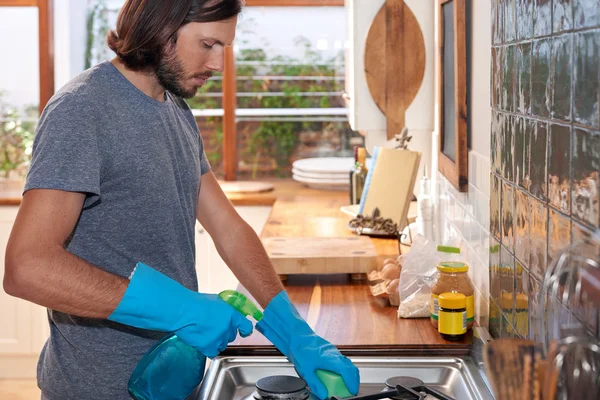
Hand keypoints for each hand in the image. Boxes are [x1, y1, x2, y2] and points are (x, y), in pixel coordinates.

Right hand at [108, 262, 252, 357]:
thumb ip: (225, 309)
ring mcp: (219, 338)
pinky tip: (204, 343)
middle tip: (215, 329)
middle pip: (232, 336)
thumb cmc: (195, 303)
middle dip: (225, 333)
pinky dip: (210, 349)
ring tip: (206, 334)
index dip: (245, 330)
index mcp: (231, 314)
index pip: (246, 326)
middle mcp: (228, 327)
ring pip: (223, 344)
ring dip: (217, 342)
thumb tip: (228, 313)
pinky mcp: (208, 347)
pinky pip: (214, 353)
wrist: (183, 311)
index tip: (244, 331)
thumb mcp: (216, 301)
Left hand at [256, 291, 359, 398]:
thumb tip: (323, 394)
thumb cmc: (300, 349)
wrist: (296, 335)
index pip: (347, 372)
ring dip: (349, 375)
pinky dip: (344, 369)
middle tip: (350, 391)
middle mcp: (335, 354)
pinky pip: (342, 360)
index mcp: (330, 359)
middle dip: (353, 381)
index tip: (352, 392)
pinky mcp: (331, 351)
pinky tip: (337, 375)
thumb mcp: (306, 371)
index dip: (352, 383)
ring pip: (348, 363)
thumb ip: (316, 384)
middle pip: (351, 368)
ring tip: (345, 385)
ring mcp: (334, 351)